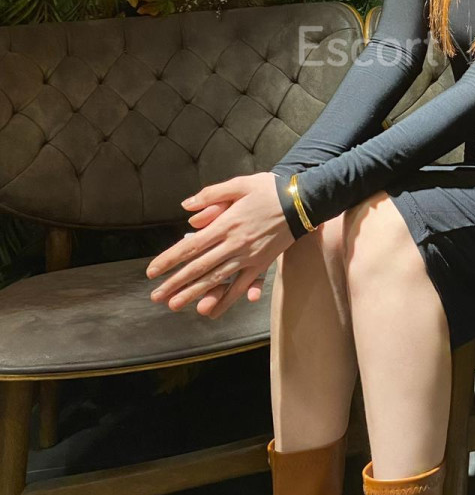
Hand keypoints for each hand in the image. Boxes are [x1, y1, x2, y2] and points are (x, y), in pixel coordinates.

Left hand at [146, 173, 301, 319]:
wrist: (303, 202)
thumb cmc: (269, 189)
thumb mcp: (239, 183)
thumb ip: (211, 195)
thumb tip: (186, 208)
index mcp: (226, 224)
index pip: (191, 246)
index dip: (170, 260)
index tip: (152, 271)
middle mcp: (235, 244)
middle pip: (199, 267)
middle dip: (175, 283)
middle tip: (156, 296)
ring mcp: (248, 257)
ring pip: (216, 280)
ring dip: (193, 294)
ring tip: (174, 305)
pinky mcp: (261, 265)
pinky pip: (241, 287)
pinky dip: (226, 301)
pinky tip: (211, 311)